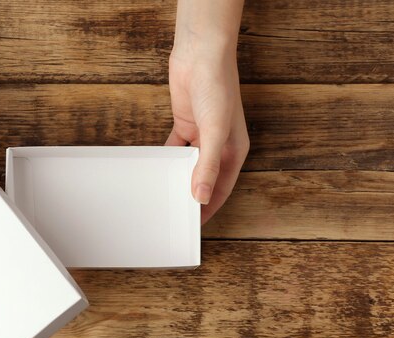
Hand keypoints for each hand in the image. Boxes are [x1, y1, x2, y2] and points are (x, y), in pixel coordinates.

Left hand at [165, 0, 248, 224]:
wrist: (201, 56)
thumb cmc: (218, 89)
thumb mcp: (215, 132)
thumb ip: (207, 166)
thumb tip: (202, 197)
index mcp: (235, 151)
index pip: (221, 188)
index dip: (208, 207)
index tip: (194, 224)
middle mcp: (219, 146)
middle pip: (204, 178)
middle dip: (192, 194)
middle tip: (175, 213)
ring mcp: (201, 136)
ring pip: (188, 165)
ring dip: (178, 177)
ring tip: (164, 194)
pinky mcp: (184, 125)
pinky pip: (175, 148)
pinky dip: (168, 158)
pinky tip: (158, 168)